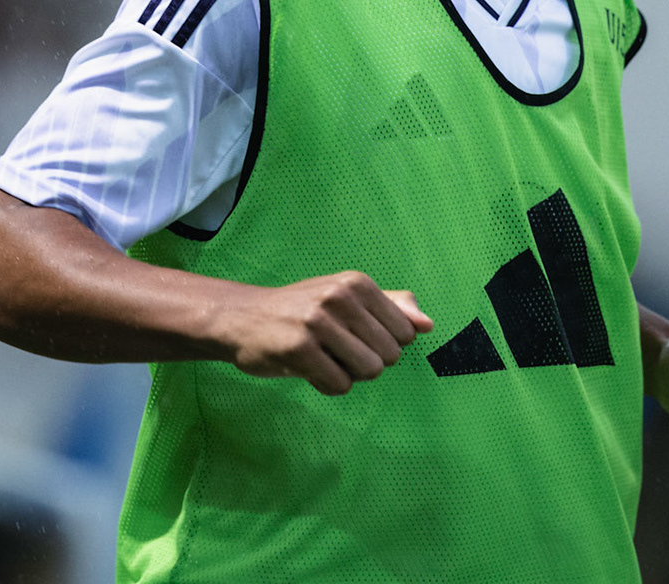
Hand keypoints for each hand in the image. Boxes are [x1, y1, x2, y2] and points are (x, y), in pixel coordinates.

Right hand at [217, 271, 432, 395]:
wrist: (240, 318)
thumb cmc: (300, 310)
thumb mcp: (345, 297)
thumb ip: (390, 307)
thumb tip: (428, 324)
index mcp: (356, 283)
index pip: (404, 334)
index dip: (383, 345)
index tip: (354, 337)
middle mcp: (340, 297)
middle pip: (389, 356)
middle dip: (366, 362)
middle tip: (335, 350)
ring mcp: (318, 322)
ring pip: (368, 371)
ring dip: (348, 375)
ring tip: (323, 359)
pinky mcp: (299, 349)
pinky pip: (339, 385)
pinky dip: (328, 385)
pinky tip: (309, 369)